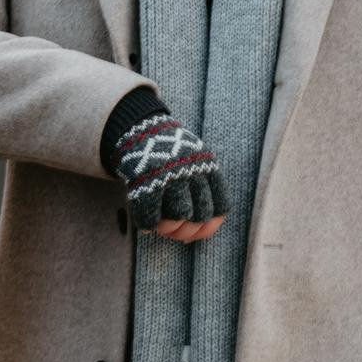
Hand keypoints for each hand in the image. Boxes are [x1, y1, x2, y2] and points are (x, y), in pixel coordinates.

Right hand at [112, 111, 227, 244]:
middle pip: (201, 215)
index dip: (210, 227)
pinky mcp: (146, 179)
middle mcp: (193, 171)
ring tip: (161, 227)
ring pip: (179, 216)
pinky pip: (150, 213)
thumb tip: (196, 235)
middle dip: (188, 231)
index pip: (220, 207)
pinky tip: (146, 225)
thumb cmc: (170, 155)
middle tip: (175, 232)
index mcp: (208, 167)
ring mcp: (170, 174)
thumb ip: (200, 193)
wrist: (140, 127)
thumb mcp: (195, 163)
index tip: (196, 232)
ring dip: (169, 229)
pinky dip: (148, 224)